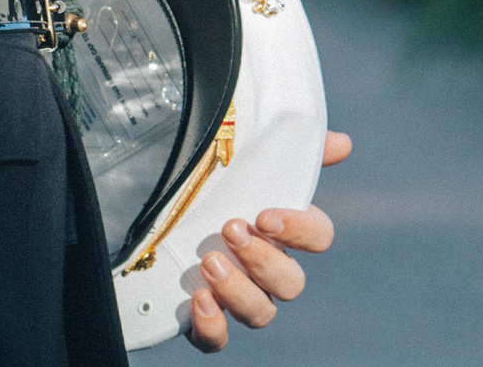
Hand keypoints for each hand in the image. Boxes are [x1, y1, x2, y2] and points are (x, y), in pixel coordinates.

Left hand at [185, 130, 351, 352]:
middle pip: (291, 282)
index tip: (265, 215)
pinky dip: (213, 328)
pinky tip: (199, 302)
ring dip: (241, 292)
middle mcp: (264, 268)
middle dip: (264, 259)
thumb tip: (341, 142)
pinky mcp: (201, 317)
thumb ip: (292, 150)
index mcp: (281, 231)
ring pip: (261, 313)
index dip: (300, 230)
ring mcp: (235, 295)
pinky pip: (217, 340)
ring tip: (209, 262)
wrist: (140, 202)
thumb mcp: (242, 158)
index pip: (318, 237)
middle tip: (231, 229)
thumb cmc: (207, 182)